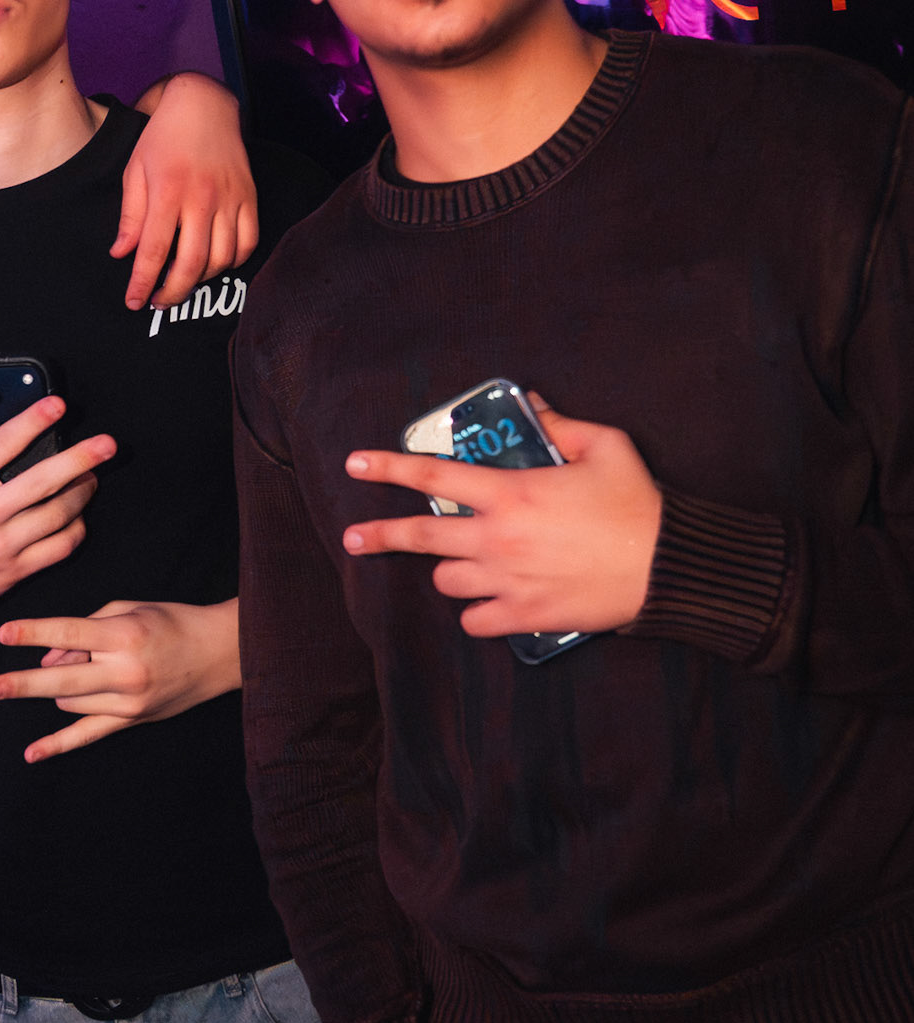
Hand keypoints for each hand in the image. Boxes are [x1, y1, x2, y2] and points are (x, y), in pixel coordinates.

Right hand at [0, 396, 114, 621]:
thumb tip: (1, 440)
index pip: (3, 443)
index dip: (35, 420)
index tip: (58, 406)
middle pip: (44, 479)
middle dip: (81, 458)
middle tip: (106, 445)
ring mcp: (0, 545)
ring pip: (58, 514)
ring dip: (82, 492)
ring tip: (90, 478)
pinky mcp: (13, 571)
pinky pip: (58, 548)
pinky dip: (75, 529)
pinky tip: (77, 517)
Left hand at [0, 597, 239, 759]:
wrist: (217, 653)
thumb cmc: (169, 622)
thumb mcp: (128, 610)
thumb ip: (84, 629)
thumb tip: (47, 657)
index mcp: (124, 636)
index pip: (69, 633)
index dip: (34, 633)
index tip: (3, 635)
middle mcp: (125, 671)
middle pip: (62, 678)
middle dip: (23, 683)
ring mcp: (129, 701)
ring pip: (69, 700)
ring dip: (60, 685)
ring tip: (87, 667)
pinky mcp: (132, 720)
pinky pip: (88, 736)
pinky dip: (58, 745)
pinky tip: (31, 753)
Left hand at [113, 71, 258, 310]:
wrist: (203, 105)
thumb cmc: (163, 138)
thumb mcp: (135, 171)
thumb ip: (130, 216)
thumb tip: (121, 254)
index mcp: (168, 191)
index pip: (154, 250)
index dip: (143, 282)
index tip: (134, 301)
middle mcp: (202, 197)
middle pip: (191, 263)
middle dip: (173, 292)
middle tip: (159, 302)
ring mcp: (230, 198)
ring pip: (222, 258)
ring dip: (201, 279)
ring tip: (183, 281)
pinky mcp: (249, 197)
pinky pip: (248, 243)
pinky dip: (232, 262)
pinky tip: (214, 263)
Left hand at [342, 400, 661, 635]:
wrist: (669, 567)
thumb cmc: (637, 504)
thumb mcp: (606, 446)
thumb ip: (562, 424)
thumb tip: (535, 402)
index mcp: (510, 492)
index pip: (433, 475)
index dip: (388, 467)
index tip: (355, 464)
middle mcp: (497, 537)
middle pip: (420, 537)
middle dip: (379, 536)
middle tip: (353, 539)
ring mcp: (507, 580)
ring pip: (446, 580)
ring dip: (450, 570)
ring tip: (465, 563)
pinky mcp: (525, 615)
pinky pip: (475, 620)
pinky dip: (477, 613)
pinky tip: (488, 602)